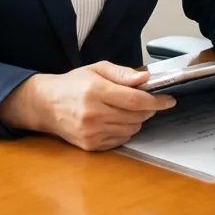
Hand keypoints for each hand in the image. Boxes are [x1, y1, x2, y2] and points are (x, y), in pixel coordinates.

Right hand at [0, 62, 175, 151]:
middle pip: (136, 116)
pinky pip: (120, 140)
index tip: (169, 100)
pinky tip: (116, 120)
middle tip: (147, 101)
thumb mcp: (96, 69)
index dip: (156, 101)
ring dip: (137, 120)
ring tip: (127, 109)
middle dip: (148, 109)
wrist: (45, 104)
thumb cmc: (73, 84)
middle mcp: (93, 114)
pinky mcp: (90, 145)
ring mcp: (91, 132)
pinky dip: (125, 130)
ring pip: (131, 129)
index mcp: (96, 91)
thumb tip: (145, 78)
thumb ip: (122, 73)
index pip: (135, 100)